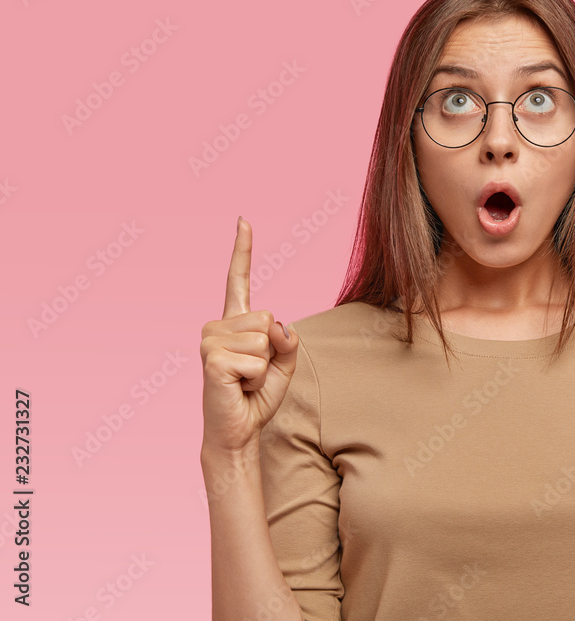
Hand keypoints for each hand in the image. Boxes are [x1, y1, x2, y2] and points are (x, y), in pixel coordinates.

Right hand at [200, 217, 298, 453]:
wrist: (238, 430)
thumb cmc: (257, 395)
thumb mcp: (284, 361)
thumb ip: (287, 338)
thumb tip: (276, 325)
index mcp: (235, 321)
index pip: (237, 278)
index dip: (242, 249)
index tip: (243, 220)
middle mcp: (217, 325)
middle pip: (269, 317)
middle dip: (273, 349)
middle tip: (253, 372)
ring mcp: (210, 341)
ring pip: (265, 339)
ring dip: (265, 366)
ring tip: (245, 380)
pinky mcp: (212, 360)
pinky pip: (258, 359)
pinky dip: (258, 378)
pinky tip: (239, 387)